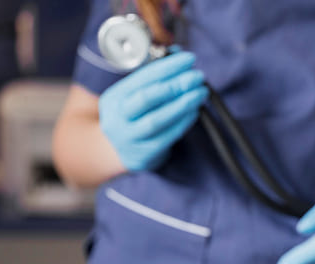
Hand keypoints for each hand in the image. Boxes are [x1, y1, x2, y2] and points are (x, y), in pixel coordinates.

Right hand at [99, 51, 208, 171]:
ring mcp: (129, 138)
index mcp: (113, 98)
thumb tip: (180, 57)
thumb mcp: (134, 95)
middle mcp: (117, 118)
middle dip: (175, 85)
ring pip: (157, 120)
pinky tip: (194, 111)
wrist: (117, 152)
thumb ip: (154, 78)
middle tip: (197, 76)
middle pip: (146, 98)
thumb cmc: (133, 116)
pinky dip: (183, 122)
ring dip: (183, 104)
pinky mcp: (144, 155)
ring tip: (201, 93)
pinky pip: (167, 137)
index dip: (167, 67)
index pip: (141, 78)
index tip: (188, 59)